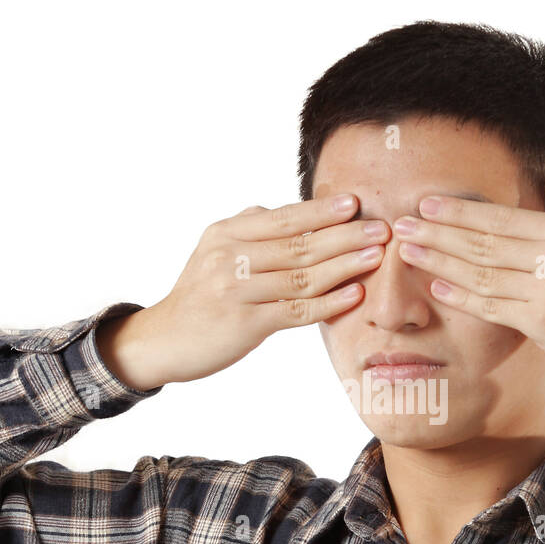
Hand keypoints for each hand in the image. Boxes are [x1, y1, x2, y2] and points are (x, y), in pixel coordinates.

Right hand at [97, 194, 387, 388]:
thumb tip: (281, 209)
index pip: (283, 218)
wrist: (163, 340)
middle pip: (298, 244)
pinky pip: (295, 310)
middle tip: (381, 229)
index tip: (356, 204)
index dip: (321, 211)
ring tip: (376, 257)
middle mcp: (229, 257)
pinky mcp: (244, 324)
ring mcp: (237, 291)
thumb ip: (248, 228)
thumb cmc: (199, 295)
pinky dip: (328, 302)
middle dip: (344, 236)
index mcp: (226, 234)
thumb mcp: (213, 251)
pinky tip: (354, 294)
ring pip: (302, 276)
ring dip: (344, 266)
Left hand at [393, 181, 544, 392]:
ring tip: (409, 250)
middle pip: (484, 241)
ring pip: (481, 272)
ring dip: (440, 260)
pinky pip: (492, 306)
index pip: (505, 218)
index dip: (463, 211)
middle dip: (439, 231)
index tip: (430, 204)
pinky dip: (463, 296)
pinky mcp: (541, 322)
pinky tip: (438, 285)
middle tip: (402, 223)